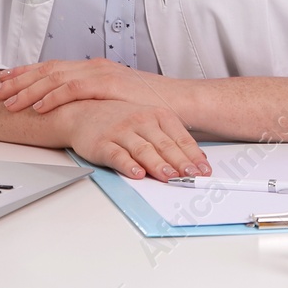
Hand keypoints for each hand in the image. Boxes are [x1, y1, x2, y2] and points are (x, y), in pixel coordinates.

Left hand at [0, 58, 178, 114]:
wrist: (179, 102)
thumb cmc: (149, 106)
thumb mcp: (113, 101)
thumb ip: (92, 102)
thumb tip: (68, 113)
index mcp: (92, 70)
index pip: (50, 69)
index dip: (23, 75)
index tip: (1, 83)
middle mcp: (92, 67)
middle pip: (45, 70)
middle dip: (16, 80)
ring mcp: (100, 73)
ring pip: (54, 78)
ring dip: (27, 90)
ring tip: (7, 101)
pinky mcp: (109, 84)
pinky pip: (74, 89)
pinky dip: (53, 97)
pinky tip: (38, 106)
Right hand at [63, 100, 211, 180]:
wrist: (83, 111)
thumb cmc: (120, 118)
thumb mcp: (150, 121)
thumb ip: (171, 138)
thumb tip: (196, 158)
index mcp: (157, 115)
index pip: (180, 137)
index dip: (193, 155)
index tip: (204, 170)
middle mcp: (141, 121)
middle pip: (164, 145)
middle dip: (180, 162)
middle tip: (192, 176)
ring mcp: (121, 131)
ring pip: (143, 150)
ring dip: (158, 164)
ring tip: (170, 177)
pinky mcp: (103, 143)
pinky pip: (117, 155)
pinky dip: (128, 165)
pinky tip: (137, 174)